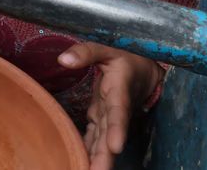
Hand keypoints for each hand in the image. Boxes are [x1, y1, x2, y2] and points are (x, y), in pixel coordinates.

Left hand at [58, 43, 164, 169]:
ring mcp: (109, 116)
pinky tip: (80, 161)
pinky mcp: (102, 118)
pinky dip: (88, 149)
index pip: (119, 113)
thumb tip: (63, 59)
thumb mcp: (107, 48)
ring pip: (102, 140)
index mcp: (119, 91)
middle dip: (105, 156)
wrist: (144, 68)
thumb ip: (86, 52)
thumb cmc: (125, 56)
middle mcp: (116, 109)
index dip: (117, 130)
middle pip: (110, 135)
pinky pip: (94, 137)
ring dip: (96, 158)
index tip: (116, 147)